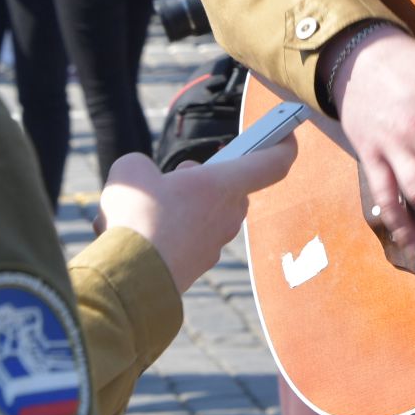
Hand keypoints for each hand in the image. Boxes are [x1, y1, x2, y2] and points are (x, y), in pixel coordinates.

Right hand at [95, 145, 296, 293]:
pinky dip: (167, 235)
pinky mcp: (197, 267)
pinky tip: (137, 238)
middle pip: (228, 187)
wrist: (129, 281)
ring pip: (205, 214)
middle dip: (202, 179)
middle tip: (173, 178)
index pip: (273, 162)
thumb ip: (143, 166)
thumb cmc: (137, 220)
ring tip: (142, 210)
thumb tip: (145, 180)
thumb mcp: (131, 171)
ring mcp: (215, 244)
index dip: (283, 144)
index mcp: (224, 185)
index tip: (286, 132)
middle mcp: (228, 215)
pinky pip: (188, 241)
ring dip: (181, 208)